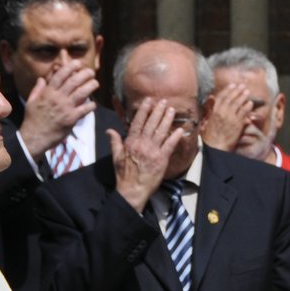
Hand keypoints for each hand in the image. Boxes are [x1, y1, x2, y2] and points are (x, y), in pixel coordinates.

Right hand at [19, 60, 98, 157]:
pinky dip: (91, 105)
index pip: (61, 75)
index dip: (70, 67)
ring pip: (82, 93)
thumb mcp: (31, 101)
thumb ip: (38, 89)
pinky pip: (84, 110)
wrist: (34, 136)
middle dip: (84, 74)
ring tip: (96, 83)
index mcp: (48, 92)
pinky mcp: (71, 119)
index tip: (78, 63)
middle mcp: (58, 98)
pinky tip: (93, 104)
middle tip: (91, 71)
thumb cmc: (32, 119)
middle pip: (74, 82)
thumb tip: (42, 79)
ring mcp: (65, 108)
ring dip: (91, 86)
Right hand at [110, 98, 187, 212]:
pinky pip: (169, 145)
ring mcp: (152, 151)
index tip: (149, 101)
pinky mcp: (161, 159)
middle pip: (151, 124)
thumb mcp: (116, 157)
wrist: (132, 190)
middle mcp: (142, 144)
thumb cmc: (123, 174)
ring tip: (172, 110)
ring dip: (167, 120)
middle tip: (164, 101)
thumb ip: (114, 142)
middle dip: (158, 111)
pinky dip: (174, 137)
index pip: (138, 122)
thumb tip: (109, 130)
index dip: (144, 110)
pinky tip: (180, 129)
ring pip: (160, 131)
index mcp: (131, 142)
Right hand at [201, 82, 254, 152]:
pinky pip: (243, 112)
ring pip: (237, 103)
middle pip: (230, 98)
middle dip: (237, 91)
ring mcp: (230, 117)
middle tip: (242, 86)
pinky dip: (247, 107)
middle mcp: (222, 112)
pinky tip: (250, 103)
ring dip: (243, 96)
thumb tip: (214, 105)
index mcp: (214, 112)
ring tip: (247, 92)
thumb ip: (212, 113)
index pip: (221, 97)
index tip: (232, 85)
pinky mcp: (237, 123)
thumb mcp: (208, 123)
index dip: (227, 90)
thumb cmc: (211, 137)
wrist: (216, 146)